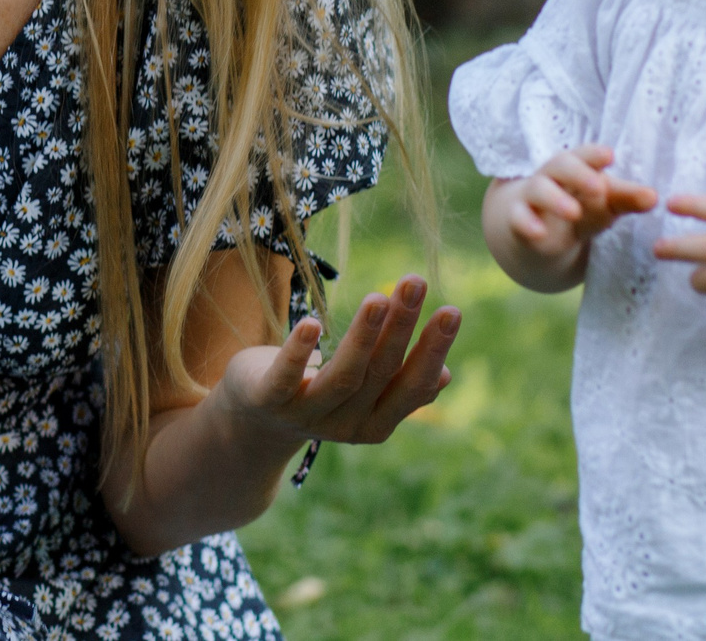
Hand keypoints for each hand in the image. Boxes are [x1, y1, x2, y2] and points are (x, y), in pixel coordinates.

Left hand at [219, 276, 460, 450]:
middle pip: (379, 372)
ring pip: (342, 376)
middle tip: (415, 282)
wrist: (253, 420)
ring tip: (378, 297)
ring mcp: (306, 414)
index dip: (433, 351)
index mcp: (375, 422)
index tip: (452, 309)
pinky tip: (313, 323)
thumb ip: (398, 388)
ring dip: (362, 335)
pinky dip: (299, 352)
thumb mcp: (362, 394)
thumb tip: (444, 375)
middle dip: (401, 326)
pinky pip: (286, 377)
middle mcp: (345, 424)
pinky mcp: (268, 400)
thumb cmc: (318, 393)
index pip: (412, 387)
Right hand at [497, 144, 658, 260]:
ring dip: (555, 199)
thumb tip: (654, 197)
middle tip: (598, 187)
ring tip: (574, 212)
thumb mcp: (603, 205)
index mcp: (576, 168)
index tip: (610, 156)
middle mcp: (552, 176)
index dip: (594, 155)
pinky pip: (519, 218)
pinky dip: (527, 224)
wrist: (535, 232)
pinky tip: (539, 233)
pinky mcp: (517, 219)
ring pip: (538, 189)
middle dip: (578, 174)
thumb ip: (626, 199)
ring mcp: (532, 197)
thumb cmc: (577, 208)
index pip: (584, 155)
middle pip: (560, 165)